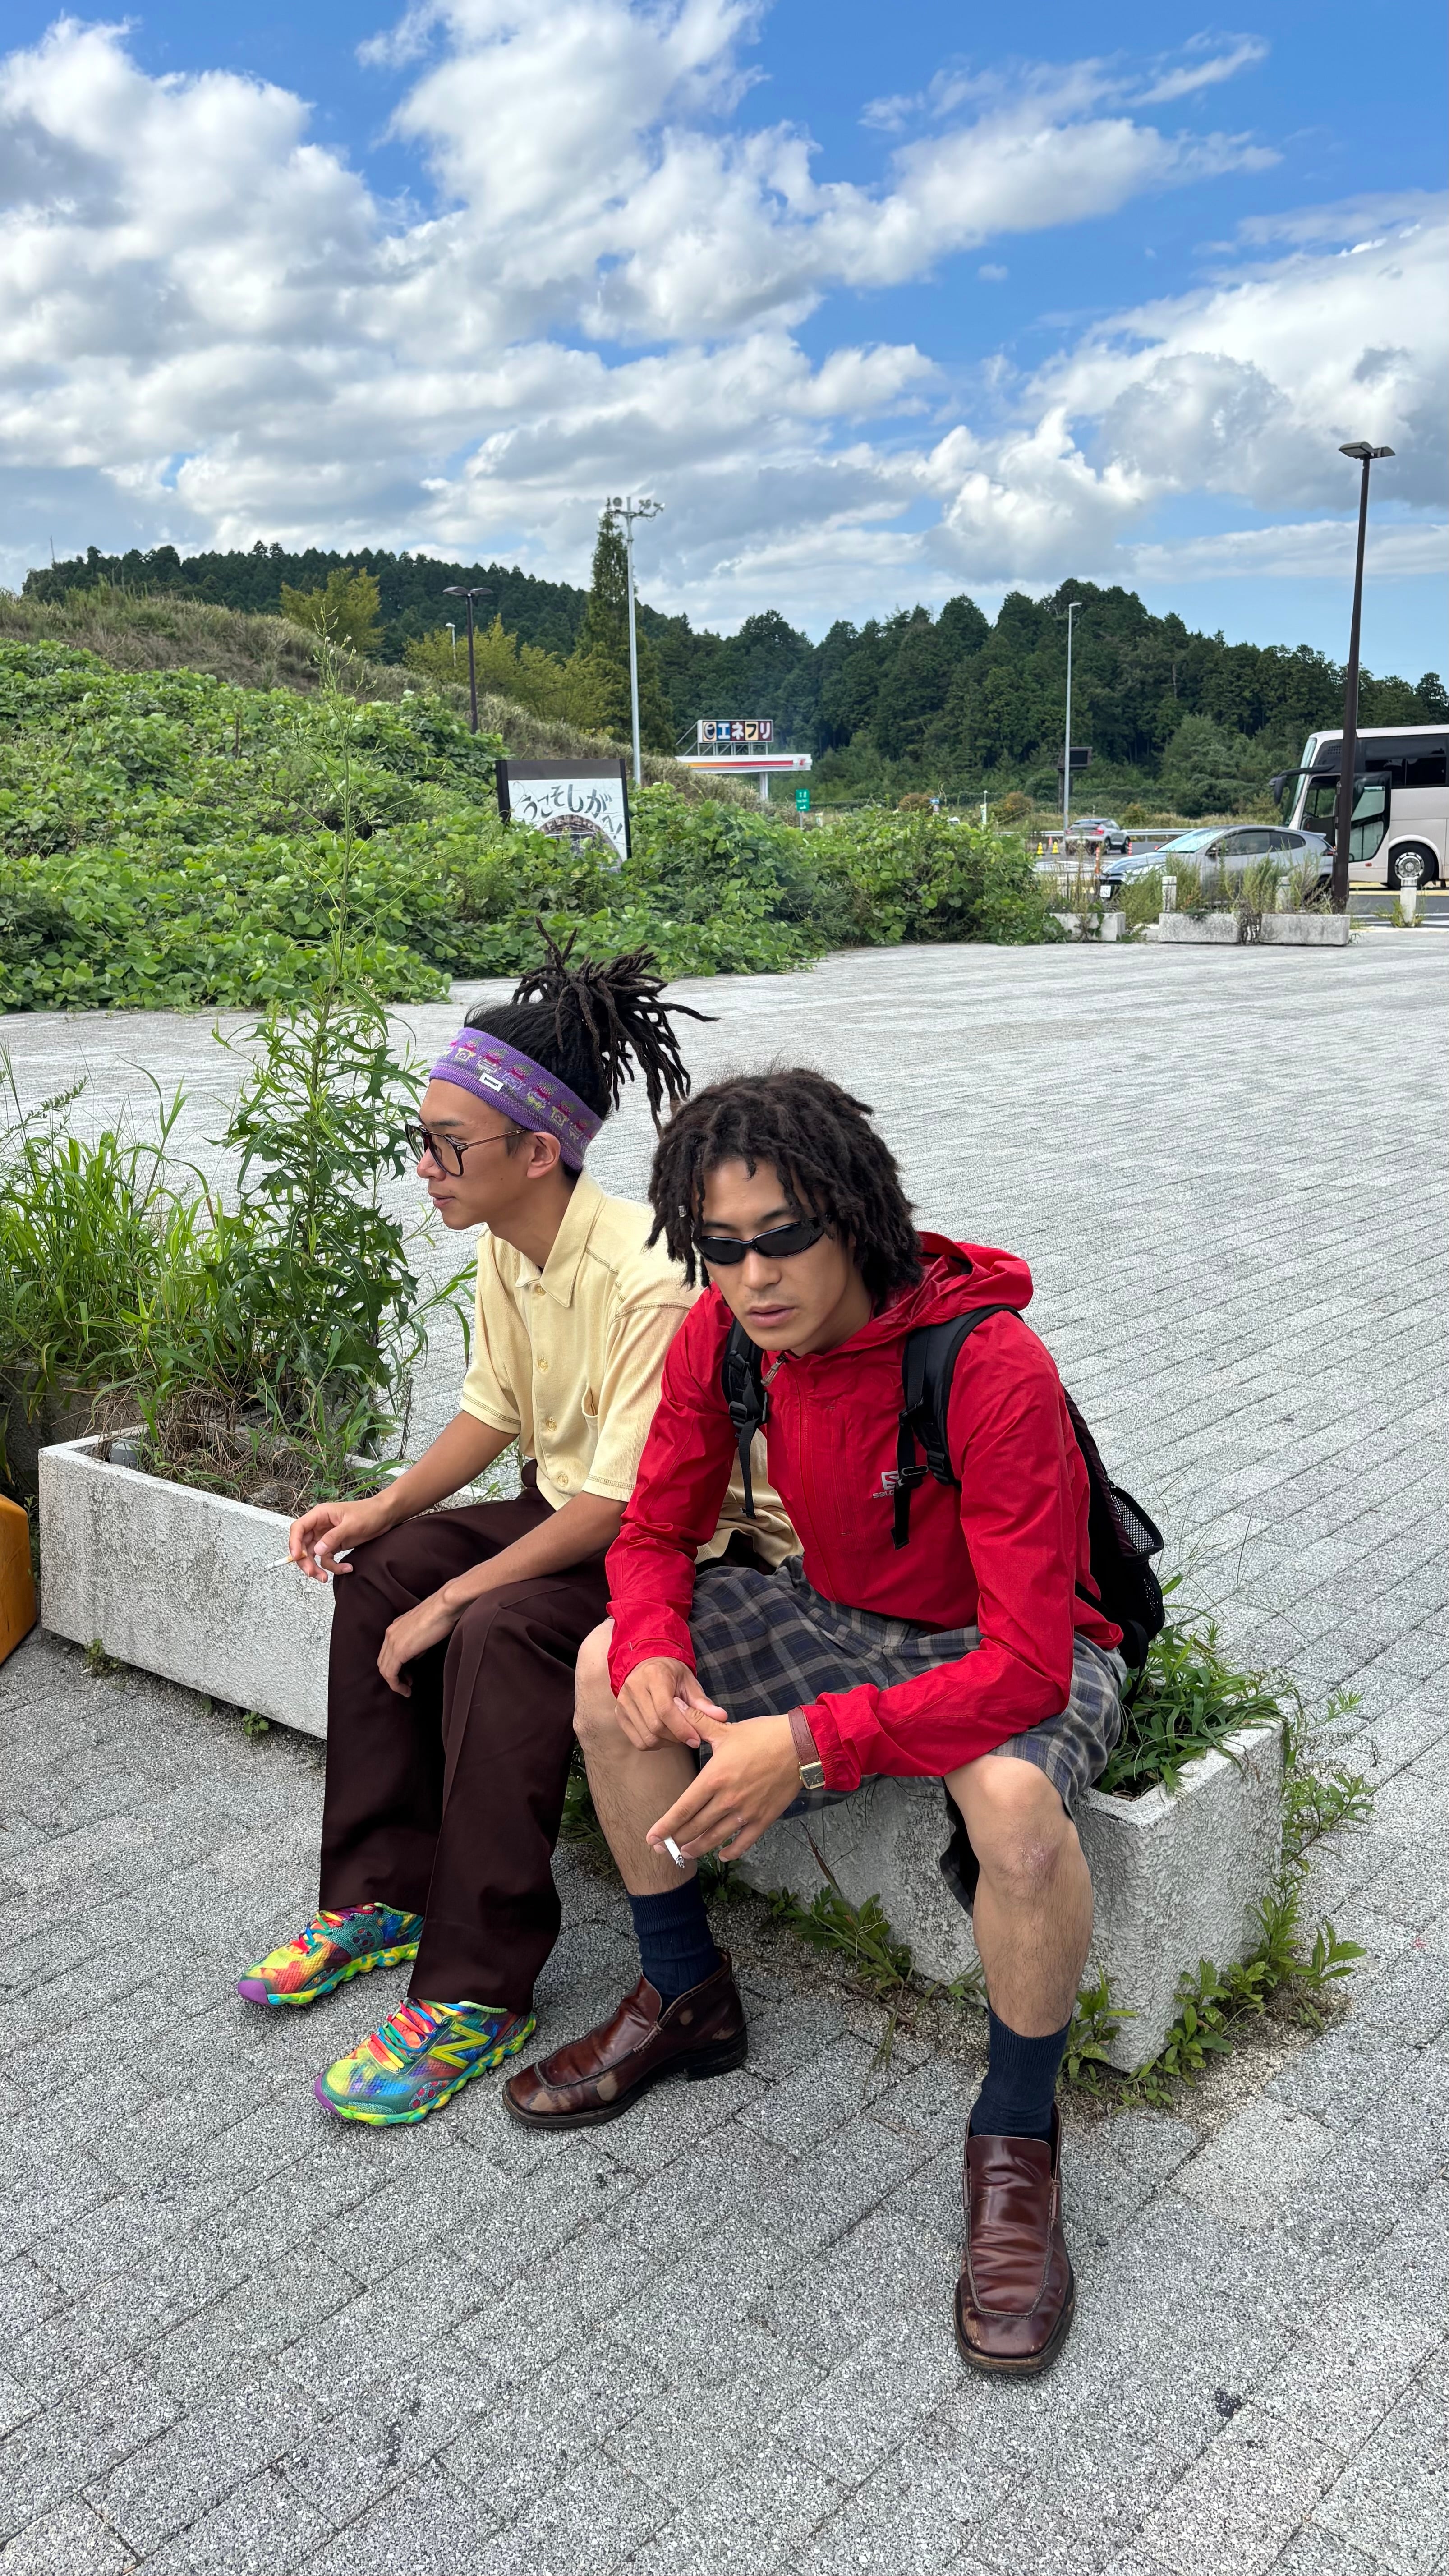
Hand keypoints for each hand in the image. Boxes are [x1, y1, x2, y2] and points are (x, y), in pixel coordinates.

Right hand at [288, 1496, 389, 1582]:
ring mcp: (326, 1537)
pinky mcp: (334, 1545)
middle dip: (305, 1561)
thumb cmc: (369, 1513)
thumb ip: (333, 1537)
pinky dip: (334, 1566)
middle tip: (312, 1573)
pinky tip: (347, 1568)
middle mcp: (319, 1526)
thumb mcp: (351, 1525)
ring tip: (324, 1578)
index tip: (297, 1557)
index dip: (293, 1543)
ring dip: (317, 1568)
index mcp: (320, 1515)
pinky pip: (327, 1559)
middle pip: (302, 1545)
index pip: (298, 1528)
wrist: (384, 1516)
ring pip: (313, 1555)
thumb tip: (316, 1551)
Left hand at [377, 1591, 463, 1697]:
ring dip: (394, 1682)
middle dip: (394, 1676)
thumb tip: (416, 1654)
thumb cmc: (441, 1614)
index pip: (387, 1652)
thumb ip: (417, 1642)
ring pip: (384, 1669)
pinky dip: (396, 1684)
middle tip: (407, 1683)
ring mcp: (392, 1641)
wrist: (445, 1605)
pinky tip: (406, 1689)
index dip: (396, 1667)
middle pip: (383, 1662)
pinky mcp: (399, 1650)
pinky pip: (390, 1673)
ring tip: (406, 1689)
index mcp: (395, 1627)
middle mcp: (390, 1634)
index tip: (408, 1675)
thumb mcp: (425, 1630)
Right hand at [616, 1656, 728, 1751]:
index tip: (696, 1739)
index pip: (665, 1710)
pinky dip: (654, 1744)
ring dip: (666, 1742)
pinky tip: (663, 1735)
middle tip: (690, 1737)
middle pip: (655, 1726)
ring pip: (646, 1736)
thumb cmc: (671, 1674)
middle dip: (676, 1737)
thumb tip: (721, 1717)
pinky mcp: (619, 1714)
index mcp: (654, 1676)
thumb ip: (703, 1702)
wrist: (646, 1665)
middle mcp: (634, 1688)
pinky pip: (638, 1740)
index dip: (682, 1728)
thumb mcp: (689, 1682)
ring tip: (677, 1734)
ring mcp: (623, 1702)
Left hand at [647, 1713, 798, 1863]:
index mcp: (714, 1778)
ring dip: (698, 1848)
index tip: (651, 1839)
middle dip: (676, 1840)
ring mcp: (746, 1812)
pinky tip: (722, 1855)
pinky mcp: (763, 1819)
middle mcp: (727, 1800)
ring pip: (715, 1838)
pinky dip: (731, 1851)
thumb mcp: (725, 1728)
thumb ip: (696, 1721)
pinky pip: (744, 1842)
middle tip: (663, 1848)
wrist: (800, 1746)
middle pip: (695, 1827)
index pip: (683, 1809)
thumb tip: (674, 1704)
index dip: (665, 1827)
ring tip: (686, 1853)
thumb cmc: (762, 1736)